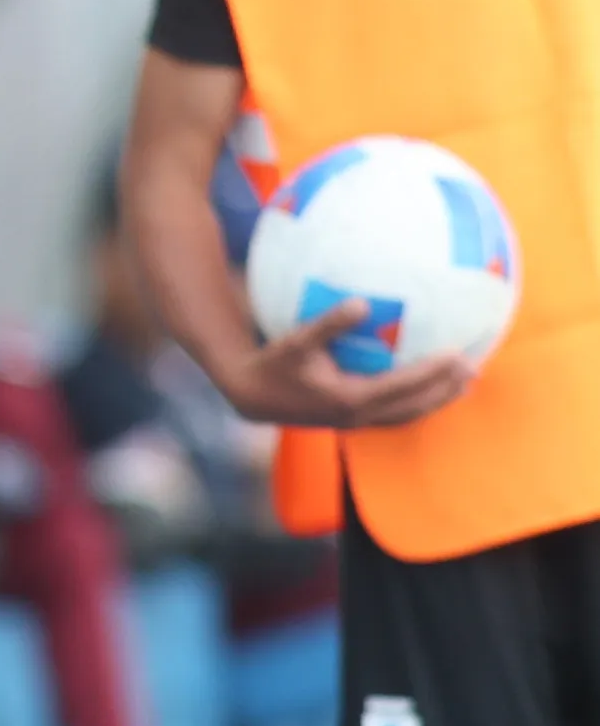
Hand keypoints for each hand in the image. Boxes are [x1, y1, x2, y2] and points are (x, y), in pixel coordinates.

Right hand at [218, 300, 473, 428]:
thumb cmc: (273, 365)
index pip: (404, 387)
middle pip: (415, 407)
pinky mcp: (352, 421)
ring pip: (409, 415)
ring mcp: (357, 422)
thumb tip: (362, 303)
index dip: (434, 373)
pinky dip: (418, 401)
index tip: (458, 355)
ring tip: (463, 382)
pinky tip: (426, 387)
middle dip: (446, 391)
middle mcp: (359, 416)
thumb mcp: (296, 341)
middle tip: (473, 368)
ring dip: (438, 400)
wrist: (252, 398)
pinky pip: (396, 413)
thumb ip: (329, 324)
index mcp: (350, 398)